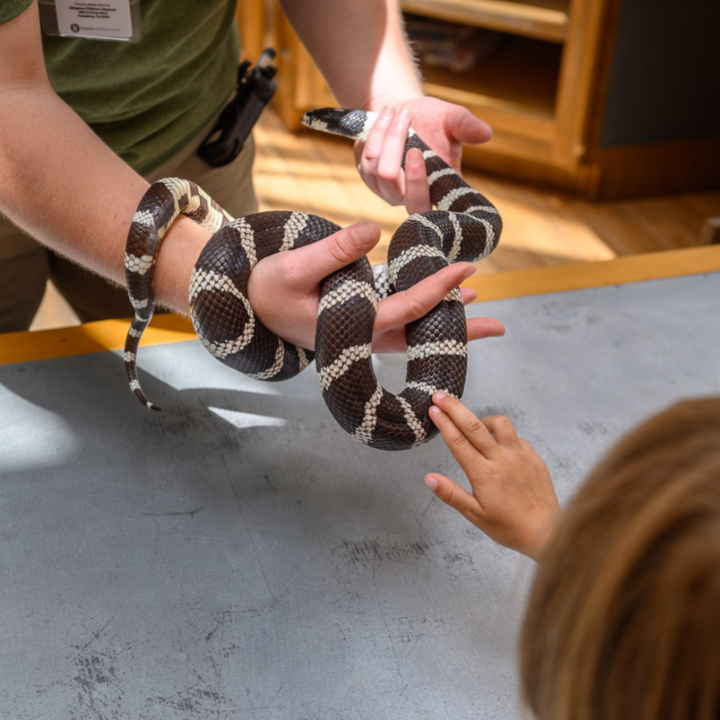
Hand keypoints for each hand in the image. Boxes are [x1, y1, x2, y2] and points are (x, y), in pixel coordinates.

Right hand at [247, 221, 504, 351]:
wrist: (249, 305)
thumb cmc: (266, 289)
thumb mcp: (294, 267)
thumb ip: (333, 251)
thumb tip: (373, 229)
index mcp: (351, 326)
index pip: (403, 311)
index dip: (436, 291)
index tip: (466, 271)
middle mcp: (363, 332)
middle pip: (418, 333)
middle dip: (456, 331)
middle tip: (498, 327)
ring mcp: (363, 325)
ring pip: (411, 325)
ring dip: (444, 318)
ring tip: (479, 306)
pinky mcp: (360, 312)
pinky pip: (398, 310)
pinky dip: (420, 302)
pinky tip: (441, 290)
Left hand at [355, 98, 492, 212]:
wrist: (401, 111)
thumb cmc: (432, 119)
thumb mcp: (453, 119)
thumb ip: (467, 127)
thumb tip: (487, 133)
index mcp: (440, 191)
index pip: (437, 210)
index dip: (427, 191)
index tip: (419, 153)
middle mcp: (415, 199)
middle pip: (410, 200)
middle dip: (409, 166)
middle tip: (409, 125)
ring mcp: (390, 193)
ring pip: (384, 175)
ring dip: (390, 137)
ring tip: (402, 111)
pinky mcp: (371, 181)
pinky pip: (368, 162)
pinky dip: (377, 134)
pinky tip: (387, 116)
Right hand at [424, 393, 560, 561]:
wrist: (547, 532)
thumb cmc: (509, 527)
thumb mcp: (475, 515)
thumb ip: (451, 494)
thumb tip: (429, 478)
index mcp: (484, 474)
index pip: (458, 441)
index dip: (444, 423)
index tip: (433, 409)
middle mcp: (502, 459)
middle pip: (473, 425)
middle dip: (454, 408)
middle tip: (440, 395)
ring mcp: (521, 456)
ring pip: (500, 424)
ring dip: (483, 419)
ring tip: (472, 424)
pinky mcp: (534, 457)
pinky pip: (516, 437)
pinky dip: (503, 435)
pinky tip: (498, 445)